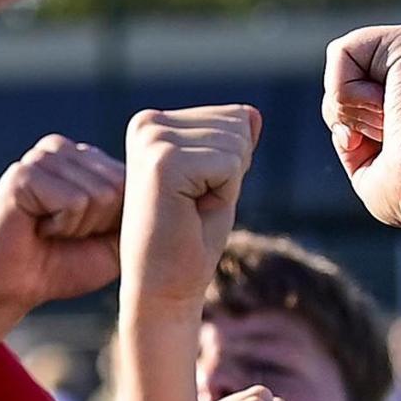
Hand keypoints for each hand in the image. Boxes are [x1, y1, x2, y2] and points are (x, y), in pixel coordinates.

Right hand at [0, 135, 125, 316]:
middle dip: (98, 223)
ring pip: (100, 193)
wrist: (8, 290)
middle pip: (120, 185)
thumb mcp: (116, 240)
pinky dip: (61, 227)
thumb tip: (171, 194)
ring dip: (78, 227)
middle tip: (62, 234)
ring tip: (49, 231)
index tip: (83, 234)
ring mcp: (41, 157)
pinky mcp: (23, 173)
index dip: (115, 221)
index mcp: (84, 157)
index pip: (134, 180)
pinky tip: (36, 228)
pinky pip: (75, 201)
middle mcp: (63, 149)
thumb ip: (142, 212)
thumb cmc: (61, 266)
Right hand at [122, 105, 259, 305]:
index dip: (231, 164)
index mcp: (153, 122)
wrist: (163, 287)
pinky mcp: (163, 162)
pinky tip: (190, 214)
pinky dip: (224, 195)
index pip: (235, 115)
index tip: (197, 193)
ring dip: (226, 186)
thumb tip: (253, 113)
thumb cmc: (190, 239)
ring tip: (191, 210)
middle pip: (238, 124)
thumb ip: (232, 144)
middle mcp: (147, 124)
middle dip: (231, 173)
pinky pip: (230, 165)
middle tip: (195, 206)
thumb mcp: (219, 181)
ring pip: (236, 143)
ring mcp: (151, 140)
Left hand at [321, 23, 400, 228]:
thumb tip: (344, 128)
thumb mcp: (371, 165)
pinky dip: (347, 93)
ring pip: (339, 64)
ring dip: (352, 110)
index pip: (347, 94)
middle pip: (340, 78)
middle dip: (348, 117)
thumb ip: (355, 137)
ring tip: (394, 126)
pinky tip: (386, 110)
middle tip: (389, 137)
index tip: (380, 147)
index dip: (348, 125)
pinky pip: (340, 53)